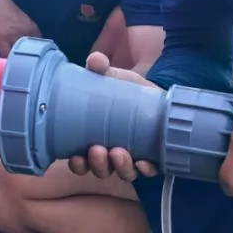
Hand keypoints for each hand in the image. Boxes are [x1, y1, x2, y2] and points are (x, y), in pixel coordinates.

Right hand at [66, 52, 161, 180]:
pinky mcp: (153, 156)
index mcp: (93, 140)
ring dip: (120, 167)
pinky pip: (148, 170)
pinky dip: (146, 169)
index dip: (78, 165)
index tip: (76, 157)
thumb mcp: (113, 78)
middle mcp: (111, 154)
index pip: (80, 161)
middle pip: (100, 170)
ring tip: (119, 153)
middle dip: (98, 165)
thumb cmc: (125, 89)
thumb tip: (95, 60)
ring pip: (123, 173)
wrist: (155, 93)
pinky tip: (144, 162)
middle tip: (98, 151)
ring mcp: (132, 157)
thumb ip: (101, 68)